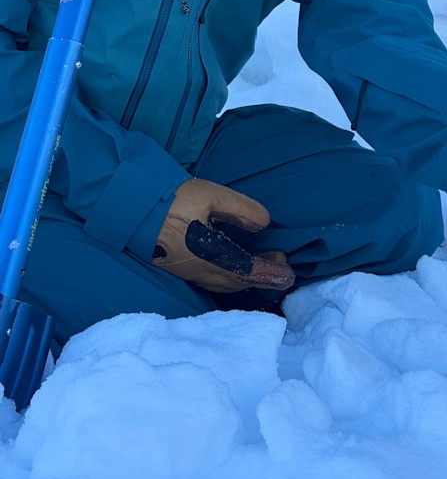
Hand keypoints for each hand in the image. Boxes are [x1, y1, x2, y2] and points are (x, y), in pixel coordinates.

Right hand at [152, 178, 294, 292]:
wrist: (128, 208)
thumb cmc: (170, 200)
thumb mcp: (211, 195)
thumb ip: (240, 209)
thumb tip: (264, 223)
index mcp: (210, 255)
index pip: (247, 271)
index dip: (269, 273)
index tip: (287, 273)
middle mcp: (200, 270)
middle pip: (237, 282)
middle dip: (262, 276)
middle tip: (280, 265)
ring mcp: (187, 272)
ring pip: (223, 283)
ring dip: (246, 277)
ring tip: (262, 264)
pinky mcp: (178, 268)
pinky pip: (211, 280)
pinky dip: (230, 277)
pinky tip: (233, 265)